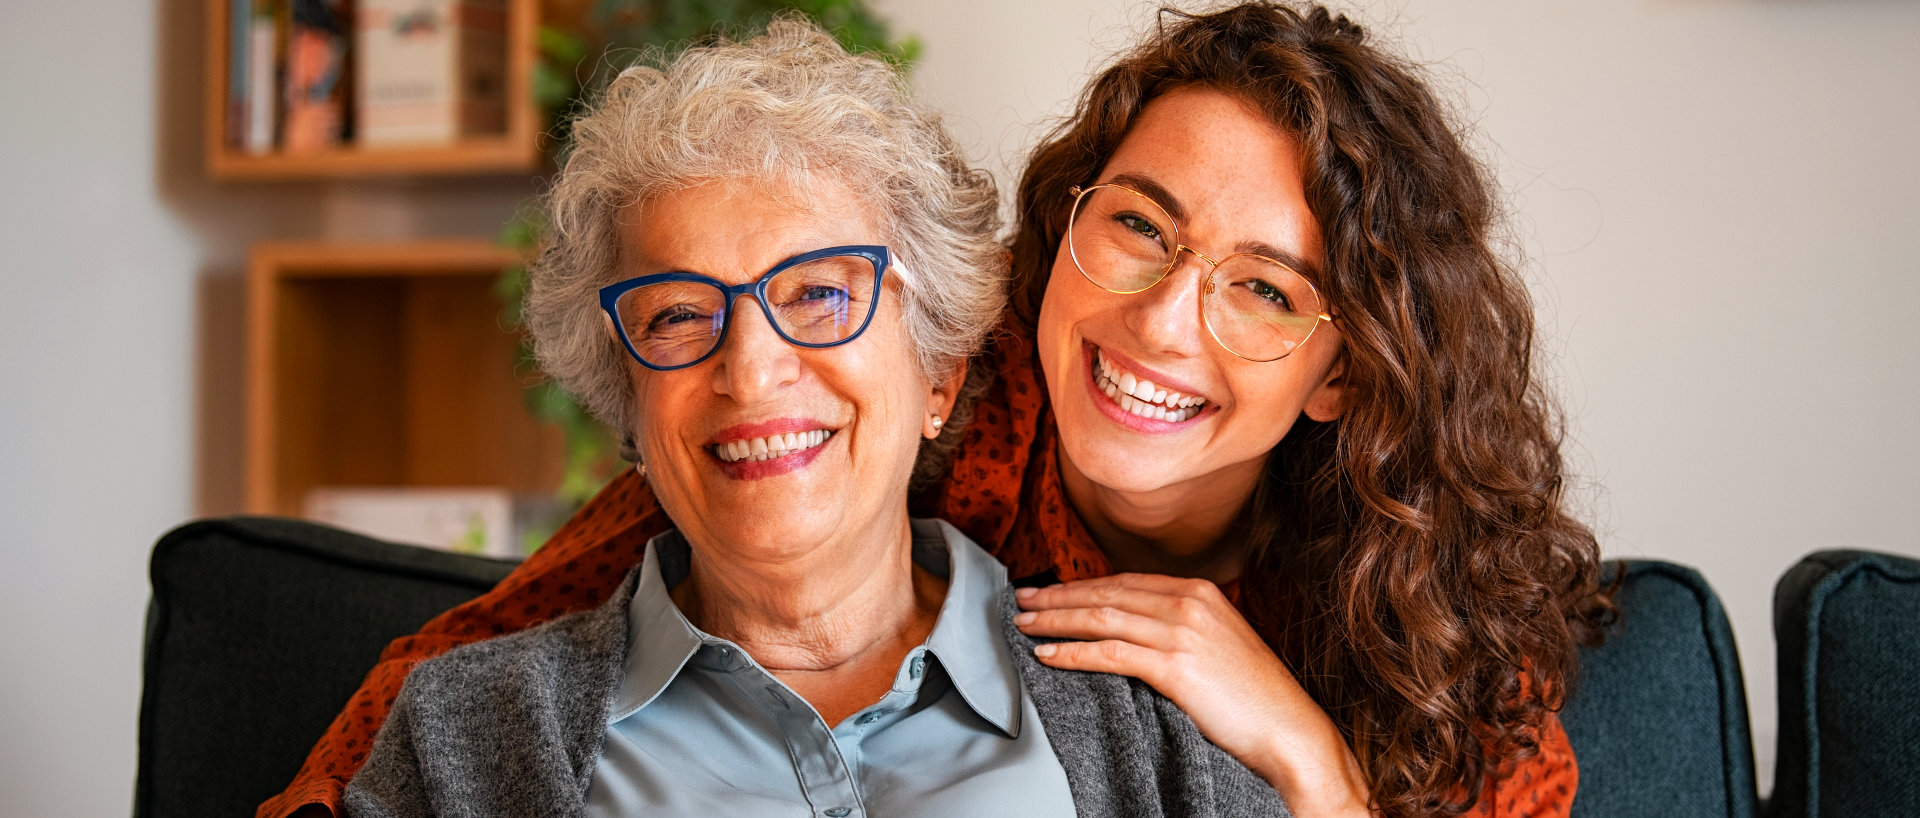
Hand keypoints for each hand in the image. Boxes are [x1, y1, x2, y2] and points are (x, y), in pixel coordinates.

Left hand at [1015, 573, 1373, 816]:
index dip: (1080, 585)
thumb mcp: (1216, 642)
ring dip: (1056, 621)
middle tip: (1021, 600)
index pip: (1123, 582)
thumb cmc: (1252, 695)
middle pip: (1106, 593)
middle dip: (1058, 597)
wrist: (1288, 728)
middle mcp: (1189, 601)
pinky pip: (1110, 653)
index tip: (1049, 591)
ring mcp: (1182, 631)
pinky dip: (1073, 653)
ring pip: (1101, 618)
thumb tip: (1131, 626)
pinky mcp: (1176, 666)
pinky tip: (1049, 656)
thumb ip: (1178, 625)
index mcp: (1199, 590)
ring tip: (1024, 626)